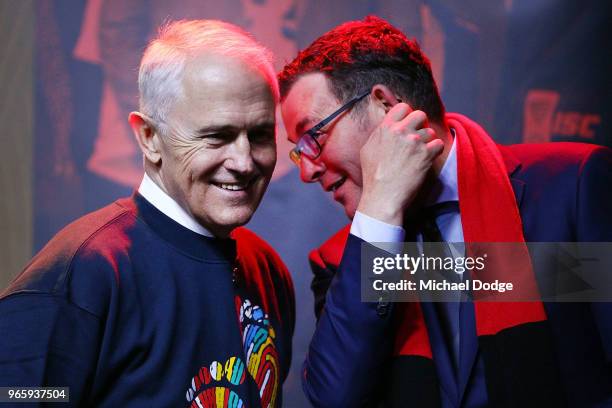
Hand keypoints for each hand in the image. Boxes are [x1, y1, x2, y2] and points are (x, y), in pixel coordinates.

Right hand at [357, 104, 443, 224]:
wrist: (383, 196)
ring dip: (427, 141)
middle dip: (421, 125)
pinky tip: (427, 159)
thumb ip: (379, 134)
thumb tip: (387, 127)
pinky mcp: (426, 154)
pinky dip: (435, 151)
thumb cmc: (373, 176)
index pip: (402, 107)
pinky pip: (439, 144)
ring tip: (419, 154)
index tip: (408, 124)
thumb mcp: (367, 149)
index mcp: (386, 128)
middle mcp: (401, 131)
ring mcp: (415, 142)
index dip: (407, 115)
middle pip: (420, 115)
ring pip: (430, 131)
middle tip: (418, 137)